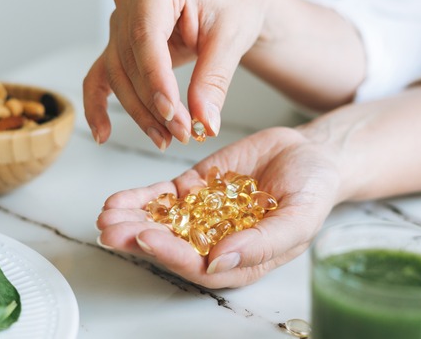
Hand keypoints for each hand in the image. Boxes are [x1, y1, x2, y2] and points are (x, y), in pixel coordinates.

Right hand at [83, 0, 273, 149]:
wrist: (235, 1)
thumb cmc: (235, 6)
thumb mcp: (232, 39)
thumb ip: (214, 80)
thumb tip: (205, 122)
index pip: (146, 34)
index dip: (155, 78)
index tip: (172, 112)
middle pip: (130, 59)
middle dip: (154, 102)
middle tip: (181, 133)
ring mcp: (121, 18)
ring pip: (118, 74)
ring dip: (140, 111)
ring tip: (166, 138)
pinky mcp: (119, 42)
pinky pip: (101, 74)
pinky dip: (98, 104)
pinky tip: (104, 133)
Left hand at [96, 126, 339, 288]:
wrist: (311, 154)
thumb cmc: (314, 191)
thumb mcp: (299, 218)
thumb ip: (262, 243)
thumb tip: (220, 263)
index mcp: (240, 259)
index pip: (199, 266)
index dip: (171, 255)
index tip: (147, 239)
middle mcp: (216, 242)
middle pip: (171, 246)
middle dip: (138, 239)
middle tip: (111, 231)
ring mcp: (202, 214)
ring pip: (161, 222)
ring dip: (131, 220)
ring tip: (106, 216)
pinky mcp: (195, 189)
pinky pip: (163, 197)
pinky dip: (140, 198)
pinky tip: (117, 200)